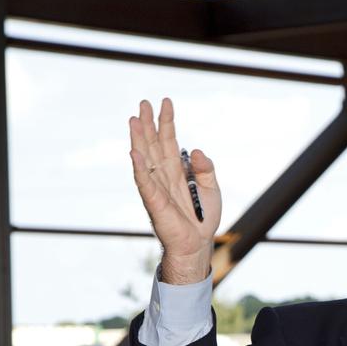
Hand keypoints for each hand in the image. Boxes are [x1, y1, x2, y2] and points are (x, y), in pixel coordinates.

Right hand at [128, 98, 220, 283]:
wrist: (198, 243)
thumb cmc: (203, 217)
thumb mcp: (212, 187)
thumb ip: (205, 167)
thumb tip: (193, 150)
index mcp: (177, 170)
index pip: (169, 140)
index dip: (167, 121)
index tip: (165, 102)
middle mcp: (163, 175)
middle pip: (153, 144)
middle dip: (148, 123)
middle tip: (143, 103)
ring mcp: (157, 187)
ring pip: (145, 158)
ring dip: (139, 139)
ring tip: (134, 119)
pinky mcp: (154, 202)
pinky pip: (144, 182)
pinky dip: (139, 167)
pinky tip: (134, 152)